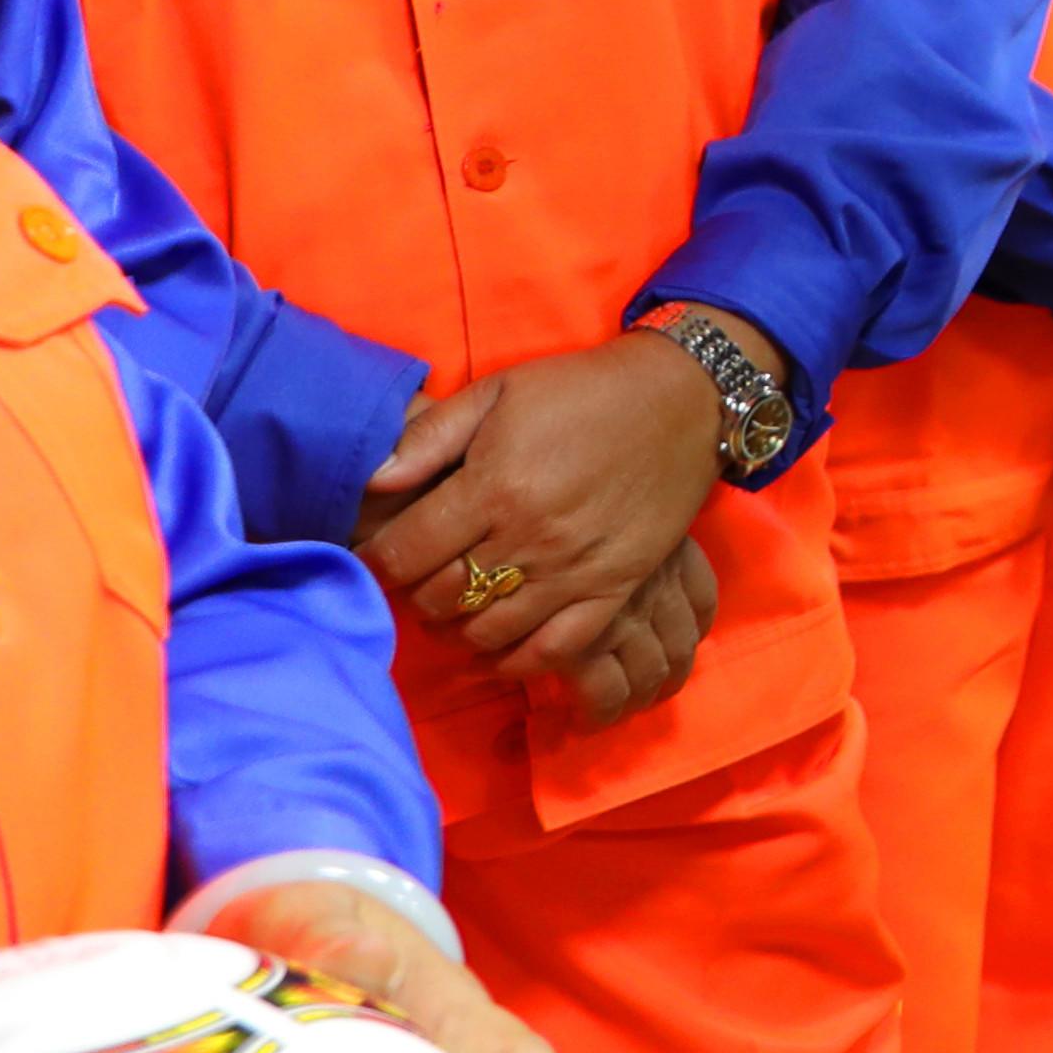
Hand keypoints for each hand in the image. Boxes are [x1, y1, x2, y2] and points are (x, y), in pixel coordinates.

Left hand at [362, 333, 737, 703]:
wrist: (681, 401)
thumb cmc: (580, 392)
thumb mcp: (497, 392)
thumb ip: (429, 437)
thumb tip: (371, 481)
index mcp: (494, 487)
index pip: (406, 553)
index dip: (377, 561)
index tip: (376, 555)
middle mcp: (530, 537)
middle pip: (442, 597)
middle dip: (414, 593)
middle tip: (416, 578)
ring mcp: (575, 569)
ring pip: (490, 630)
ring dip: (458, 628)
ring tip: (452, 609)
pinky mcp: (615, 587)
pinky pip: (556, 648)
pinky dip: (518, 660)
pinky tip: (499, 647)